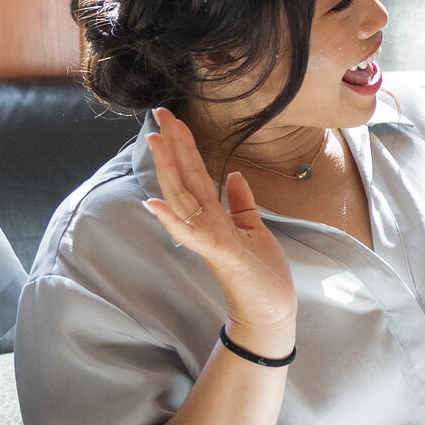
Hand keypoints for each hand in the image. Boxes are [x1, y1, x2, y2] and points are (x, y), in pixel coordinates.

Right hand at [142, 107, 296, 353]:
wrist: (271, 310)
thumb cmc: (262, 274)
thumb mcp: (255, 229)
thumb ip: (241, 203)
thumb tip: (235, 175)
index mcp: (215, 215)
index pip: (196, 173)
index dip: (185, 145)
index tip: (173, 117)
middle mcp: (206, 223)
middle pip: (185, 178)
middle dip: (173, 146)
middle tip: (159, 114)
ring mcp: (209, 238)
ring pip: (184, 198)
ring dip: (168, 171)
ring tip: (155, 142)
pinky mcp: (218, 254)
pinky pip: (191, 234)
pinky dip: (172, 220)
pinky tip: (154, 204)